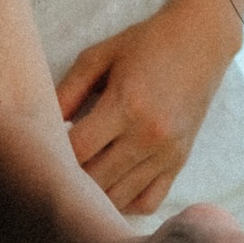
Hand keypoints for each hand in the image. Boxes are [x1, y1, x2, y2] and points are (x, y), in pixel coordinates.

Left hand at [58, 1, 235, 219]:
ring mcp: (167, 153)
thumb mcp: (99, 56)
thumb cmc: (144, 44)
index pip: (78, 150)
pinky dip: (125, 202)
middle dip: (69, 179)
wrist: (201, 40)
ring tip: (78, 179)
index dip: (54, 153)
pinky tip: (110, 184)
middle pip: (95, 181)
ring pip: (119, 198)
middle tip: (54, 168)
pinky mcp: (179, 162)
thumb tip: (42, 127)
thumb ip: (67, 91)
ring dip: (94, 195)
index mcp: (127, 104)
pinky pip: (148, 202)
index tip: (44, 147)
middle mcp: (149, 135)